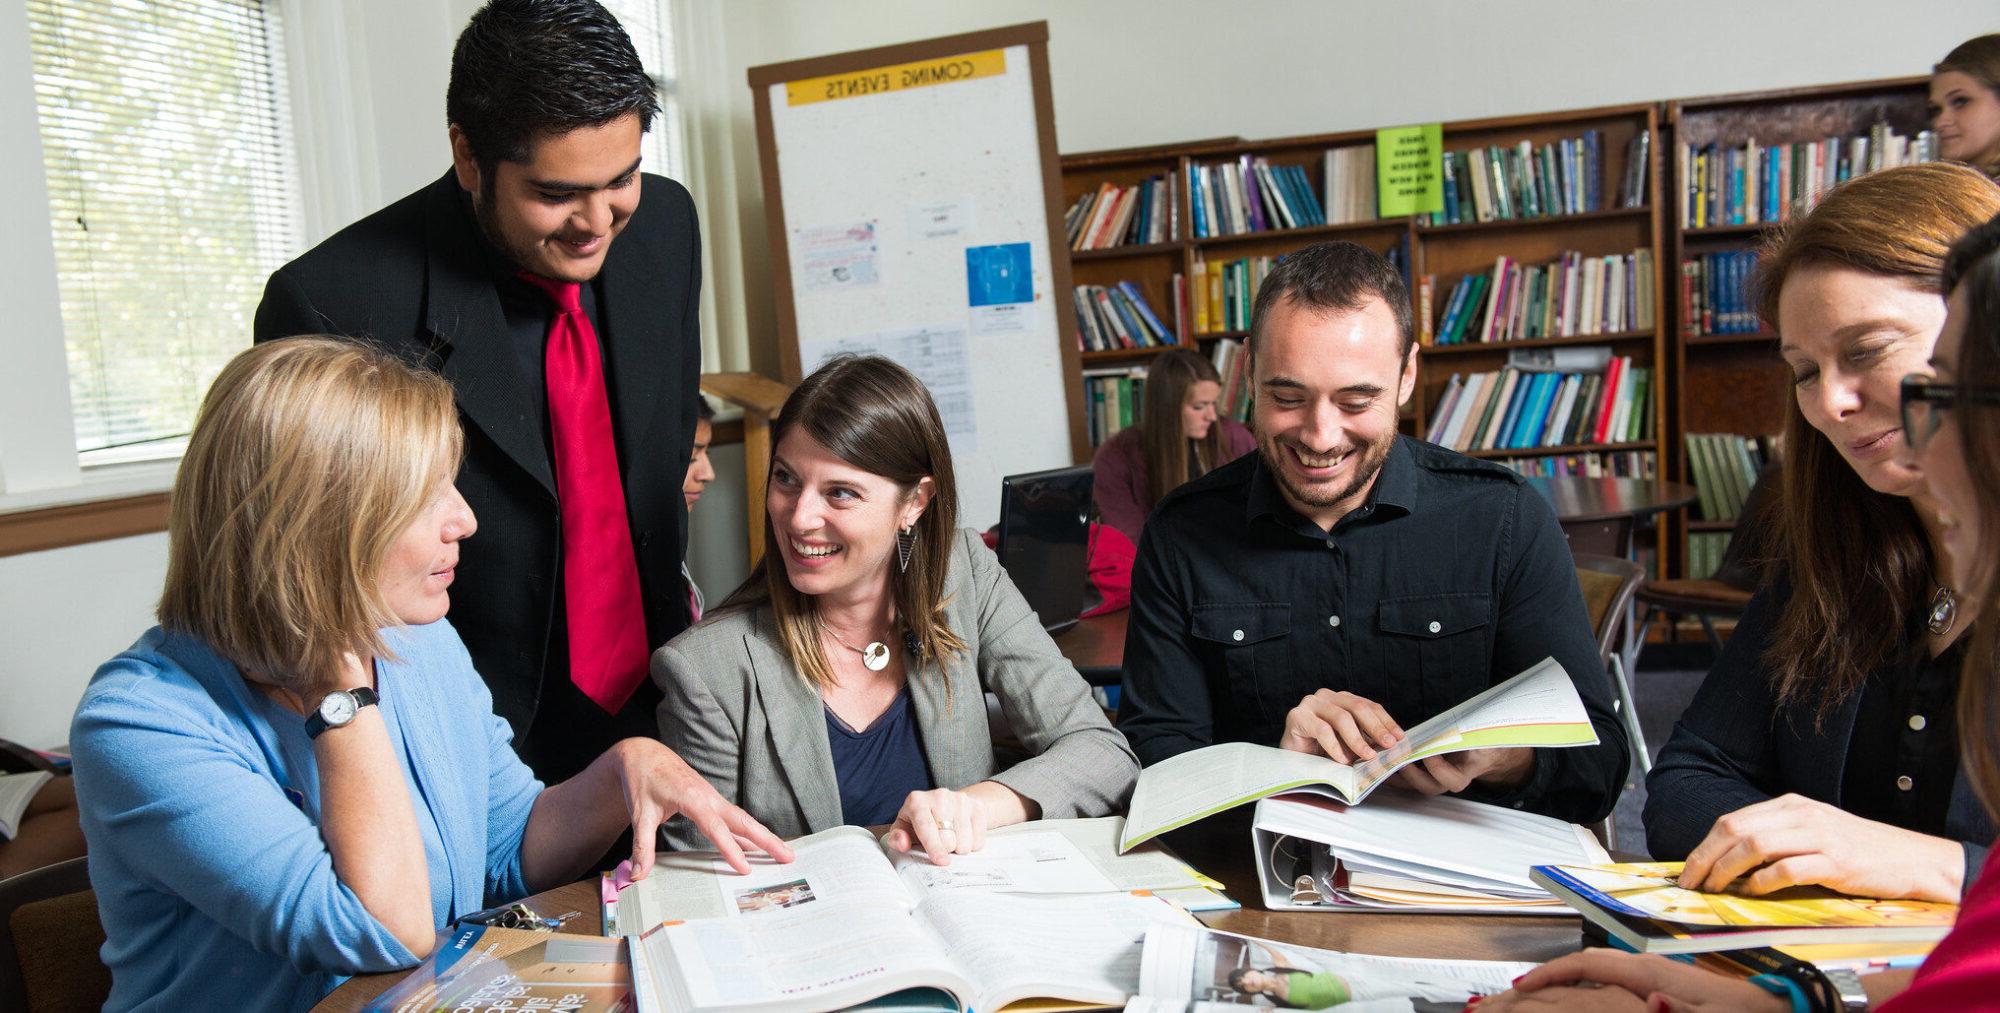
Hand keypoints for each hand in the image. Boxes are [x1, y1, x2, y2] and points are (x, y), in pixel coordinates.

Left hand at [609, 739, 793, 877]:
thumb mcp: (639, 813)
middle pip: (744, 821)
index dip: (731, 849)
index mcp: (692, 797)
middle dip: (767, 840)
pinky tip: (758, 846)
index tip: (745, 868)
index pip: (716, 827)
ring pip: (744, 819)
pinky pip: (735, 818)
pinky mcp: (711, 800)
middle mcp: (708, 796)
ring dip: (765, 836)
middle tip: (788, 857)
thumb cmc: (643, 780)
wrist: (644, 754)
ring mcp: (712, 797)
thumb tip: (637, 874)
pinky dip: (750, 832)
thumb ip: (642, 845)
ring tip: (785, 854)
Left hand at [885, 788, 989, 864]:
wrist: (947, 805)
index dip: (934, 847)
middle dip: (945, 850)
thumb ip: (897, 839)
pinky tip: (963, 836)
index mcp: (916, 801)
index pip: (926, 827)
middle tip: (939, 845)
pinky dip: (971, 845)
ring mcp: (960, 799)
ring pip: (965, 842)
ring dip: (958, 849)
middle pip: (948, 840)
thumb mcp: (904, 829)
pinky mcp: (976, 806)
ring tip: (951, 839)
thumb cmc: (920, 823)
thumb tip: (903, 844)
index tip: (941, 861)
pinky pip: (978, 840)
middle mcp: (939, 795)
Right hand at [1280, 689, 1402, 761]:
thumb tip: (1393, 745)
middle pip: (1358, 707)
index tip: (1400, 737)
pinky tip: (1343, 760)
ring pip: (1341, 717)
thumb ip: (1367, 740)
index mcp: (1342, 699)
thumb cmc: (1322, 752)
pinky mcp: (1297, 716)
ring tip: (1367, 756)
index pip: (1369, 705)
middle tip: (1388, 745)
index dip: (1386, 721)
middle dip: (1376, 728)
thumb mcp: (1350, 744)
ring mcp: (1310, 704)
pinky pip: (1321, 729)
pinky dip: (1335, 746)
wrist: (1292, 760)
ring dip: (1357, 739)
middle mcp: (1327, 696)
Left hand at [1386, 747, 1533, 794]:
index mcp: (1463, 775)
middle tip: (1399, 759)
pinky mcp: (1421, 775)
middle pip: (1428, 786)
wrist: (1478, 751)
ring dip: (1397, 775)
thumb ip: (1469, 738)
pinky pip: (1406, 778)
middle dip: (1412, 774)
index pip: (1452, 780)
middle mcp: (1446, 783)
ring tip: (1384, 762)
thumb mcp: (1478, 740)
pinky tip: (1382, 761)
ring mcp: (1433, 780)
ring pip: (1413, 785)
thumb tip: (1457, 731)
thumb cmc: (1477, 744)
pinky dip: (1393, 771)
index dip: (1439, 769)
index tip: (1428, 754)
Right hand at [1483, 950, 1787, 1012]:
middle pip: (1583, 966)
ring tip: (1535, 996)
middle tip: (1514, 994)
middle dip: (1546, 977)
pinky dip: (1585, 988)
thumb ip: (1675, 1010)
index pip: (1588, 965)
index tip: (1520, 988)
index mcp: (1653, 973)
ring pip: (1595, 974)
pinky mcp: (1664, 987)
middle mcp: (1648, 968)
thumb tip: (1649, 1000)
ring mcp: (1655, 975)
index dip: (1550, 975)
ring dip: (1562, 983)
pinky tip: (1580, 999)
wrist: (1784, 1008)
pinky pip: (1610, 984)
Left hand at [1678, 793, 1962, 900]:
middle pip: (1735, 829)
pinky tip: (1753, 893)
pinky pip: (1787, 869)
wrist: (1912, 858)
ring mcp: (1818, 836)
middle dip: (1705, 858)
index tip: (1688, 871)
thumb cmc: (1859, 849)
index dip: (1704, 846)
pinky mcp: (1836, 862)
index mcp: (1790, 804)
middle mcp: (1800, 814)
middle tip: (1691, 884)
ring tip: (1716, 890)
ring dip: (1727, 870)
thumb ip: (1776, 839)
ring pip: (1754, 846)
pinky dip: (1762, 883)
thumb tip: (1730, 863)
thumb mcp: (1813, 831)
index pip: (1732, 820)